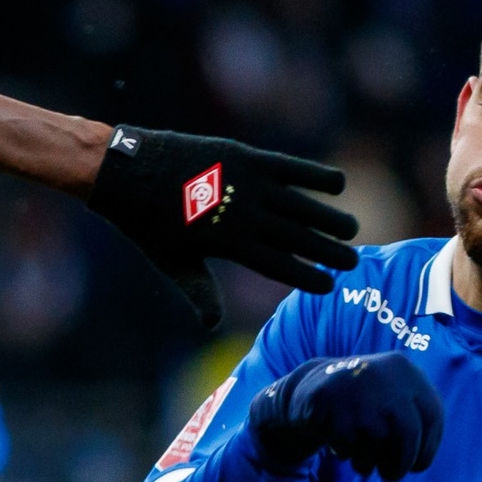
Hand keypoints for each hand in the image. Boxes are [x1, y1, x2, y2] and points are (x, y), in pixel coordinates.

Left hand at [87, 127, 359, 332]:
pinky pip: (290, 168)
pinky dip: (315, 175)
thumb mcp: (172, 263)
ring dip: (329, 216)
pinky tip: (338, 185)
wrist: (127, 172)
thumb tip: (212, 325)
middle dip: (327, 250)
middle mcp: (242, 214)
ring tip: (352, 229)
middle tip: (354, 260)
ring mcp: (246, 182)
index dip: (306, 275)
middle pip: (296, 236)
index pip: (278, 265)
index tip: (330, 285)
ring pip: (300, 203)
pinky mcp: (245, 156)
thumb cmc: (148, 224)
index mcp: (227, 245)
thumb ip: (199, 291)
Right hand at [246, 352, 443, 479]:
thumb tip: (420, 460)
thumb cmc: (364, 403)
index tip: (417, 466)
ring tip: (360, 459)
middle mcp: (385, 376)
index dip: (428, 448)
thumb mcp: (394, 398)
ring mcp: (356, 387)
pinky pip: (346, 443)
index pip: (432, 417)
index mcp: (406, 373)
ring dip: (368, 461)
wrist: (315, 384)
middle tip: (391, 476)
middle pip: (408, 432)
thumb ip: (414, 418)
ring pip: (376, 441)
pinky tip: (339, 445)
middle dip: (401, 463)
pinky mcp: (328, 400)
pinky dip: (345, 453)